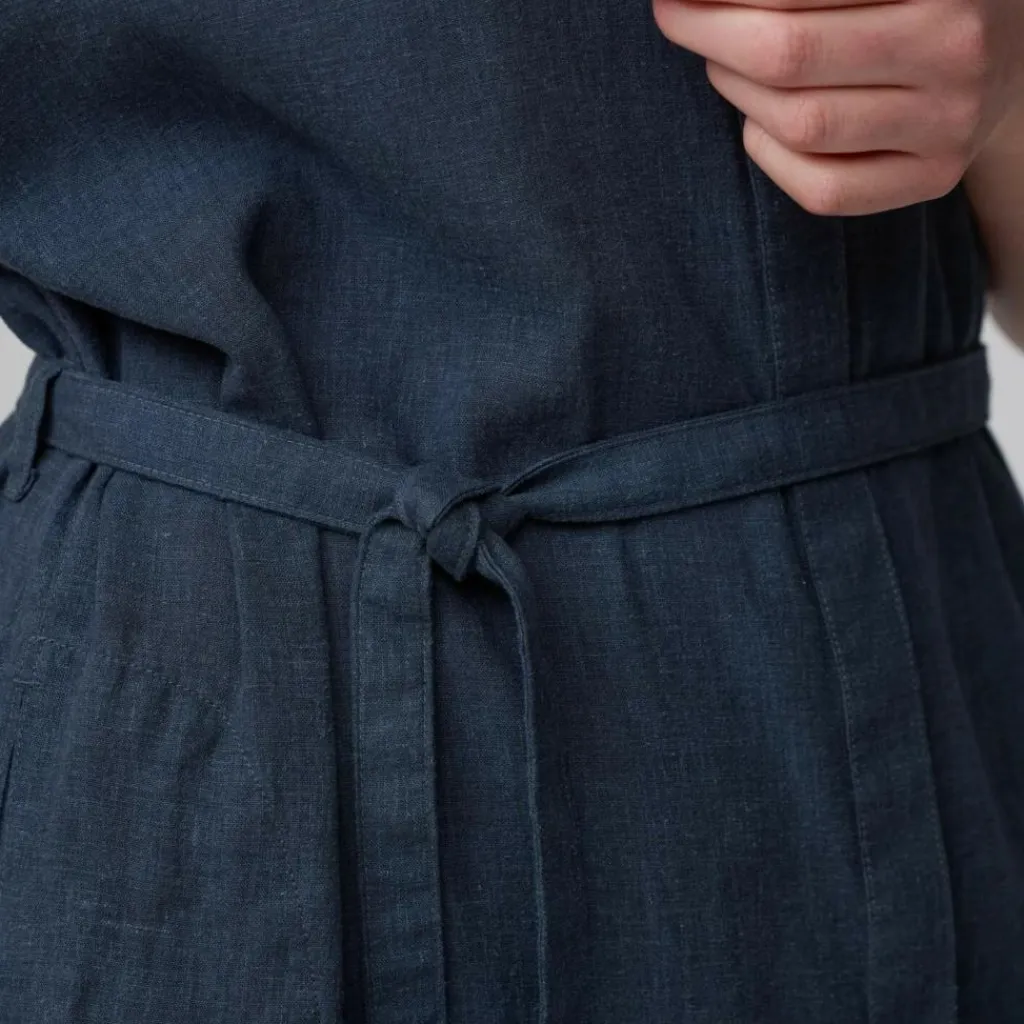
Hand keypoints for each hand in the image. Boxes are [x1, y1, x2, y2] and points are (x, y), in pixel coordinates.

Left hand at [651, 0, 1023, 214]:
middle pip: (787, 56)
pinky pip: (822, 188)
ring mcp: (950, 124)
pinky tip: (760, 123)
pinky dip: (768, 155)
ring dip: (735, 92)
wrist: (1010, 43)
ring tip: (722, 62)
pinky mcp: (935, 178)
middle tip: (677, 17)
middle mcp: (956, 49)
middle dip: (710, 36)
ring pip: (799, 125)